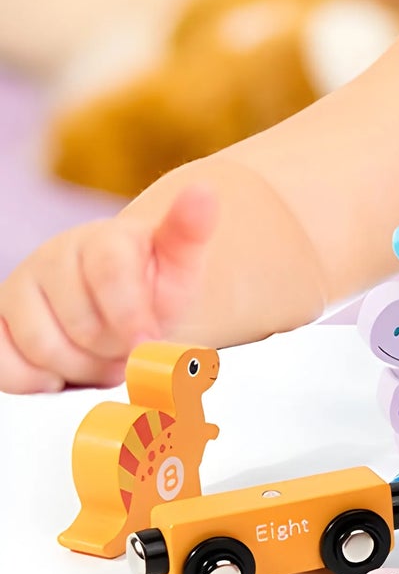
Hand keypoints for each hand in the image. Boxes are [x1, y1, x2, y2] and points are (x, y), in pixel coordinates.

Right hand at [0, 187, 216, 393]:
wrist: (124, 302)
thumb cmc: (153, 283)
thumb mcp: (180, 262)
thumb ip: (190, 231)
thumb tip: (204, 192)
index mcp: (102, 238)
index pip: (109, 272)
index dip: (130, 313)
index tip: (149, 342)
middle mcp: (53, 256)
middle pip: (78, 322)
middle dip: (114, 348)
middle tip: (133, 348)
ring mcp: (19, 287)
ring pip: (40, 346)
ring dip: (81, 369)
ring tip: (106, 358)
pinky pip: (4, 365)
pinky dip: (36, 380)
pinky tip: (63, 372)